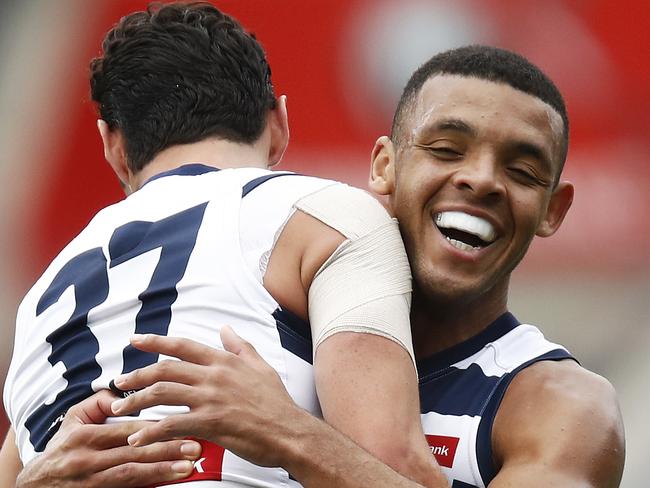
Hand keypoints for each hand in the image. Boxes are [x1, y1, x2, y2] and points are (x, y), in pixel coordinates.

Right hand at [17, 389, 200, 487]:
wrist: (36, 485)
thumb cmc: (63, 447)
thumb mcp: (74, 420)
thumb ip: (98, 403)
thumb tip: (121, 392)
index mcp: (84, 436)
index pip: (125, 429)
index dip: (154, 427)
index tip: (180, 423)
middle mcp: (86, 460)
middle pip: (133, 453)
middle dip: (166, 450)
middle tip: (194, 447)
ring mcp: (91, 481)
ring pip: (131, 475)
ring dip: (162, 471)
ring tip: (187, 467)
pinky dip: (148, 486)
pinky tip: (168, 482)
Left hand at [111, 326, 310, 467]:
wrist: (290, 431)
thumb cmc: (277, 403)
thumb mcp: (260, 366)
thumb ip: (240, 346)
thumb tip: (226, 328)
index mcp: (224, 361)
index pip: (182, 346)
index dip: (155, 341)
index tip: (135, 340)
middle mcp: (214, 376)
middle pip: (165, 369)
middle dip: (137, 374)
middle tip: (119, 382)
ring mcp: (211, 399)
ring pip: (162, 393)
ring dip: (136, 401)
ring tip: (119, 409)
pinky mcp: (211, 423)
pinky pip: (172, 424)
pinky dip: (151, 432)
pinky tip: (138, 439)